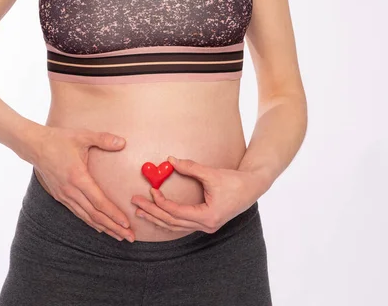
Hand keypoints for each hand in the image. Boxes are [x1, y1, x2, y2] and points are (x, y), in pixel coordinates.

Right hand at [28, 125, 134, 242]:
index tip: (126, 223)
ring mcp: (64, 195)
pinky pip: (78, 213)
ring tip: (119, 236)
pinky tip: (100, 228)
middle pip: (95, 214)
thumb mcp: (82, 136)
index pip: (99, 201)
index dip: (113, 214)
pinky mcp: (60, 196)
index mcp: (78, 177)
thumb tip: (123, 142)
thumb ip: (103, 139)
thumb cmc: (59, 140)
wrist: (34, 146)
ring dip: (104, 228)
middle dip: (113, 227)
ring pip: (87, 217)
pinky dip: (90, 222)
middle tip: (129, 237)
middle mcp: (70, 191)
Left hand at [131, 156, 265, 233]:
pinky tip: (157, 215)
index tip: (151, 191)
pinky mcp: (205, 223)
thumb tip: (169, 159)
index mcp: (208, 216)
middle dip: (152, 212)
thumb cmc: (235, 181)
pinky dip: (168, 219)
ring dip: (157, 218)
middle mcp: (206, 225)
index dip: (161, 202)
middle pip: (172, 222)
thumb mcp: (212, 174)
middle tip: (135, 203)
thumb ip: (190, 167)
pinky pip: (181, 225)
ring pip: (175, 226)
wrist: (252, 188)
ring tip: (140, 212)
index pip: (177, 212)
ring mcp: (206, 226)